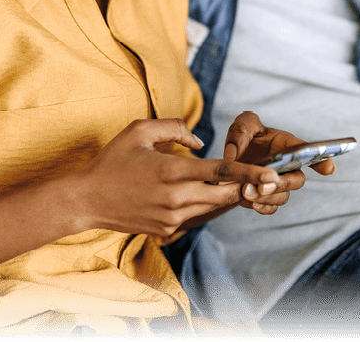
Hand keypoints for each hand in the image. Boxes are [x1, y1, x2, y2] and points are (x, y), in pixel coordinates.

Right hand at [70, 118, 281, 236]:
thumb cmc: (113, 161)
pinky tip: (205, 195)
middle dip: (247, 188)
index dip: (250, 173)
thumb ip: (174, 128)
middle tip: (269, 180)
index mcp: (171, 171)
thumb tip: (199, 142)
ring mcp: (172, 218)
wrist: (87, 201)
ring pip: (213, 208)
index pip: (221, 172)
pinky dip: (205, 206)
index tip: (272, 175)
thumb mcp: (139, 131)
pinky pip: (196, 217)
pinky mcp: (167, 230)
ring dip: (228, 197)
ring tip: (243, 185)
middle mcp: (175, 198)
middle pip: (225, 195)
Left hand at [222, 111, 334, 214]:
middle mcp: (288, 166)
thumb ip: (240, 133)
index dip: (322, 160)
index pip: (308, 151)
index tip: (329, 169)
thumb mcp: (243, 125)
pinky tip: (249, 202)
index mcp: (287, 144)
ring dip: (268, 197)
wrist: (231, 158)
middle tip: (263, 185)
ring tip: (246, 192)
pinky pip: (271, 207)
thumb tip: (233, 156)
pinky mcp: (266, 197)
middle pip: (298, 180)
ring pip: (284, 196)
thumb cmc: (244, 137)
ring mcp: (278, 183)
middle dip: (283, 184)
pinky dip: (262, 207)